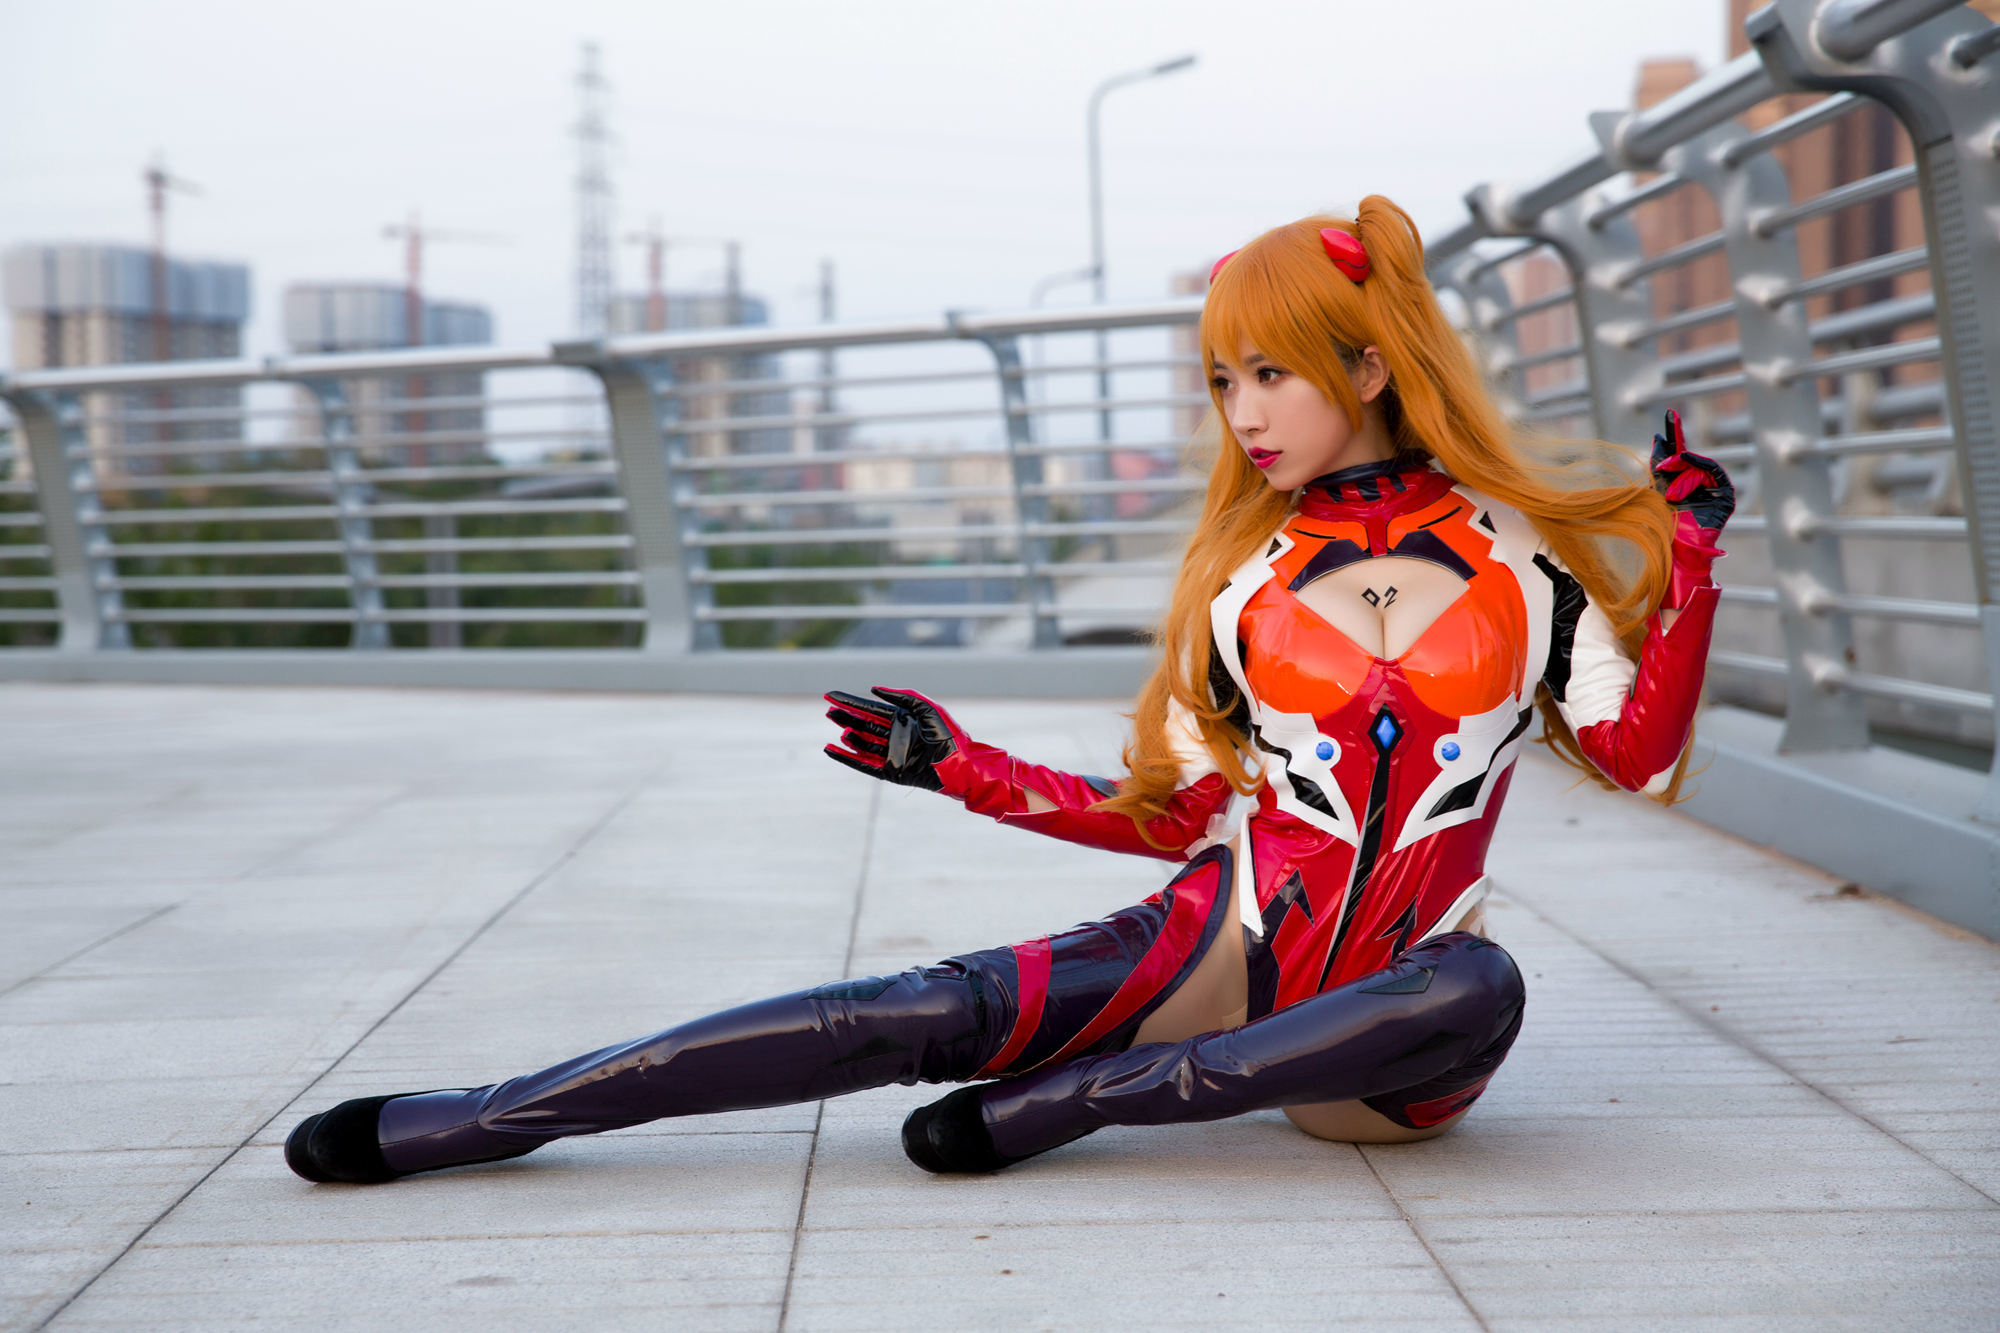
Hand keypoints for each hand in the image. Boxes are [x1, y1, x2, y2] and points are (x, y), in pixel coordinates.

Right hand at [822, 687, 966, 791]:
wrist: (960, 763)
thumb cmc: (948, 734)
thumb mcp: (927, 708)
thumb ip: (902, 697)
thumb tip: (874, 690)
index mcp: (903, 720)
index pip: (870, 709)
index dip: (850, 702)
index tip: (831, 695)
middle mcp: (895, 736)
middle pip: (863, 725)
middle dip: (846, 717)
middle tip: (829, 711)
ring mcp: (892, 754)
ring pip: (863, 744)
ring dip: (849, 737)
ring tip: (839, 729)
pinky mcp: (891, 772)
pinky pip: (864, 764)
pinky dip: (847, 757)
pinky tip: (833, 749)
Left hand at [1649, 409, 1733, 533]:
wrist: (1674, 546)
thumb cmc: (1663, 523)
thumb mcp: (1657, 488)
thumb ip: (1659, 465)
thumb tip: (1658, 438)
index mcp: (1681, 486)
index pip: (1679, 457)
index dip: (1675, 436)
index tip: (1669, 416)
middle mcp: (1698, 487)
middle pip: (1688, 459)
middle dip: (1674, 450)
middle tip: (1663, 435)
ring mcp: (1713, 491)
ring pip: (1698, 466)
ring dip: (1681, 473)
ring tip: (1670, 491)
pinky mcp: (1724, 497)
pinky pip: (1713, 471)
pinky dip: (1698, 467)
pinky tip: (1686, 464)